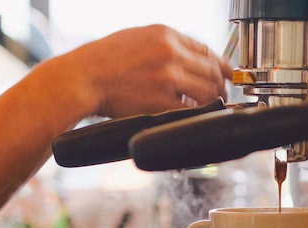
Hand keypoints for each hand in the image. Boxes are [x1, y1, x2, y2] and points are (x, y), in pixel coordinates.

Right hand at [65, 24, 233, 117]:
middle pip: (212, 70)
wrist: (81, 79)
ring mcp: (167, 78)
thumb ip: (166, 44)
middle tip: (222, 93)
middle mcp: (170, 53)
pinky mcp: (161, 102)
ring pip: (208, 90)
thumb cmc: (103, 60)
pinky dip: (197, 112)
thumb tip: (192, 56)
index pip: (206, 49)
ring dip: (214, 100)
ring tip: (211, 105)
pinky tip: (194, 113)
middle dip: (221, 84)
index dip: (221, 64)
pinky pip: (192, 109)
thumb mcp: (137, 37)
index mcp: (165, 34)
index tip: (226, 73)